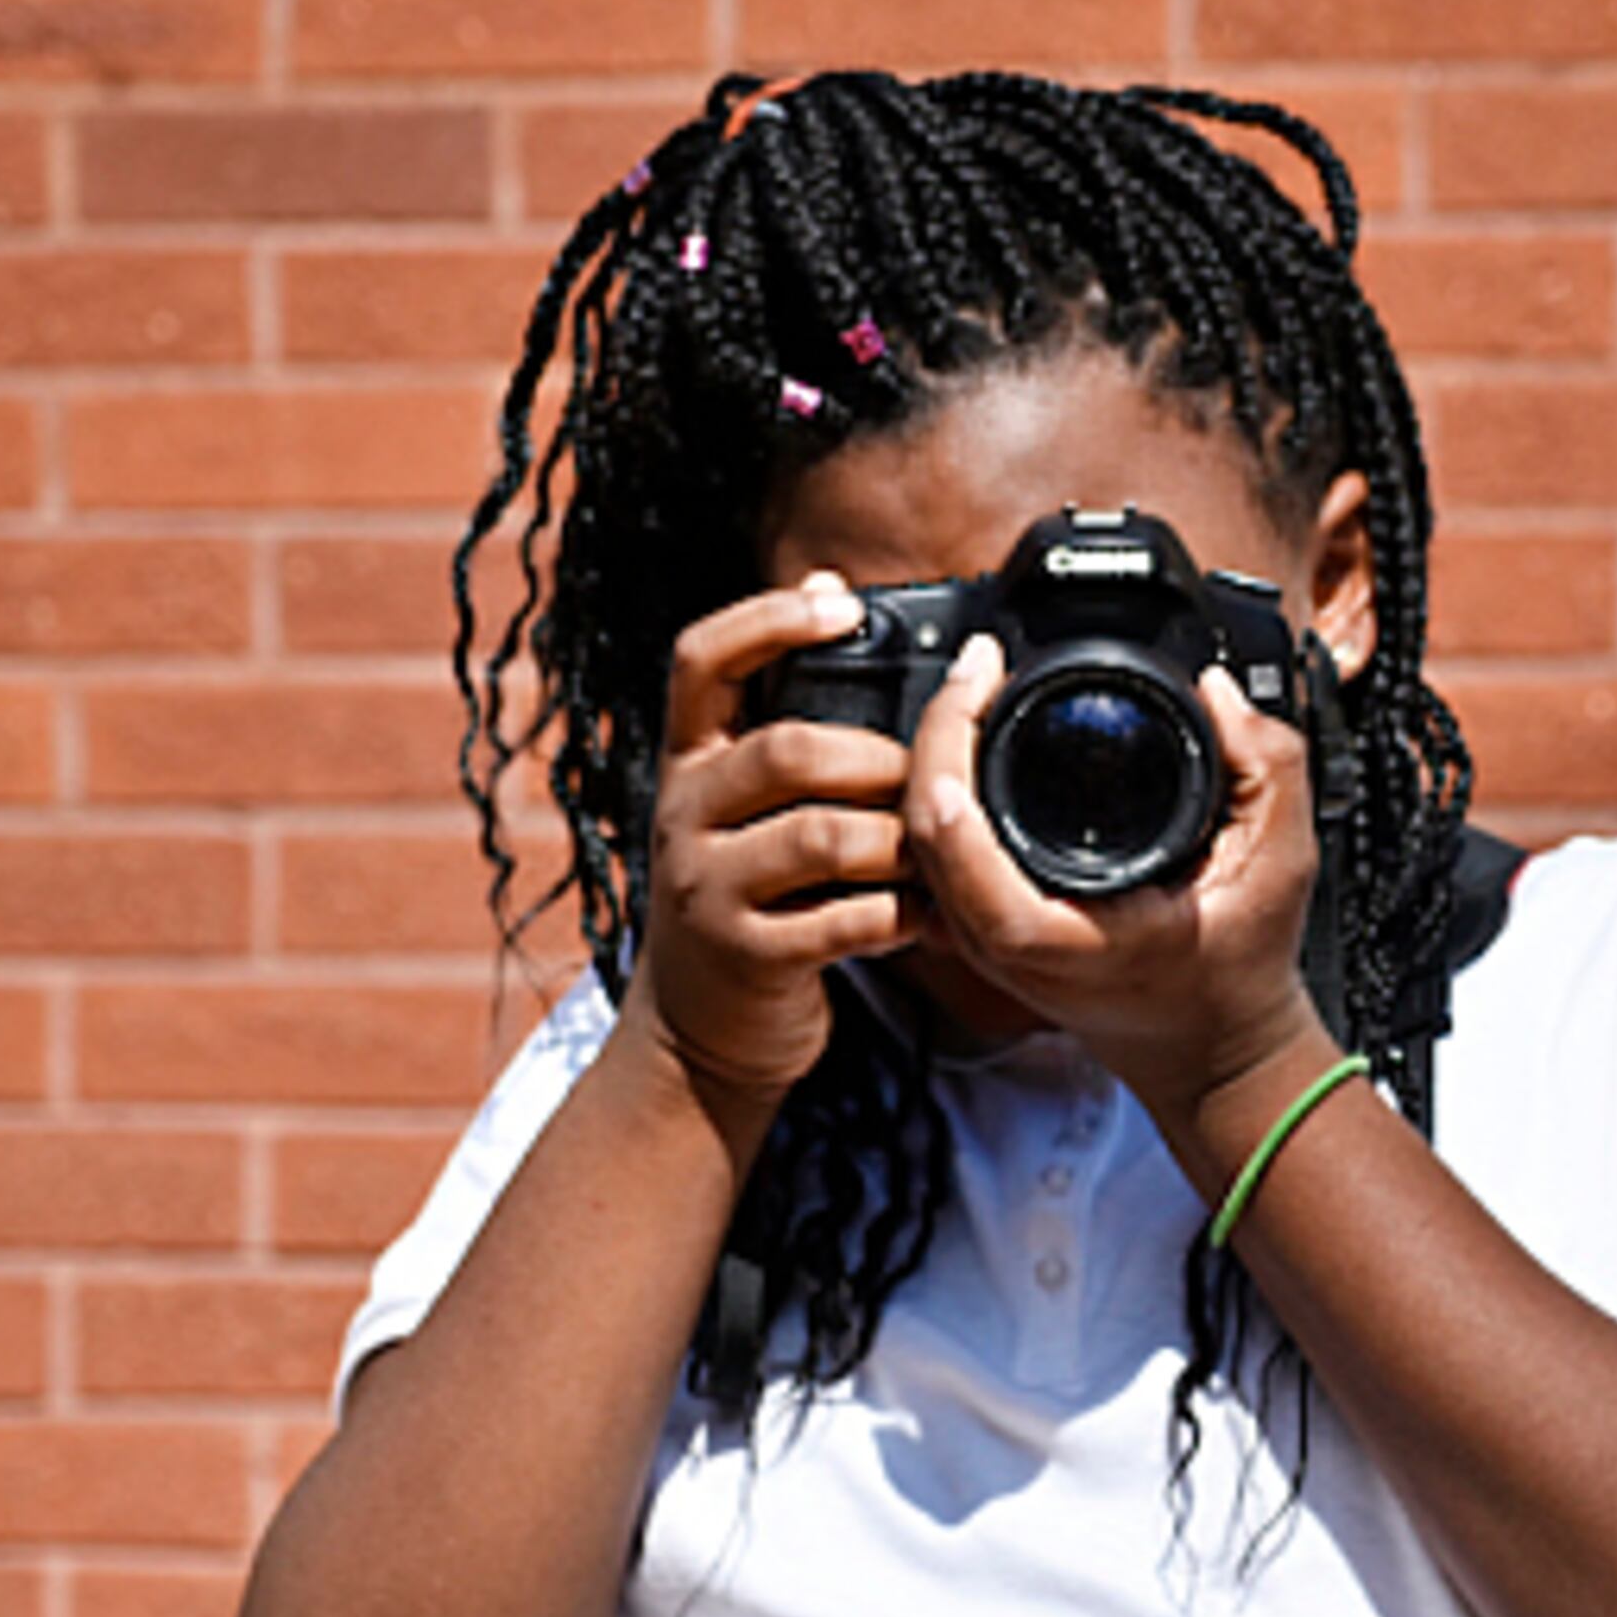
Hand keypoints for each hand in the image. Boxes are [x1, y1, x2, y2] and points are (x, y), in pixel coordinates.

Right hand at [623, 572, 923, 1145]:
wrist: (698, 1033)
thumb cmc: (749, 894)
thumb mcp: (742, 799)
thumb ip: (782, 710)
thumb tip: (830, 584)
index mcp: (688, 761)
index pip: (700, 660)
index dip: (768, 620)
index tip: (841, 609)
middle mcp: (683, 814)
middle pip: (787, 750)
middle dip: (877, 761)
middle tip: (924, 783)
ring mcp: (707, 888)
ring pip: (824, 835)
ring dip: (899, 842)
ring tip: (933, 856)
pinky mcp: (747, 956)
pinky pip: (845, 919)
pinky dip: (902, 915)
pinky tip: (924, 918)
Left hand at [901, 635, 1330, 1123]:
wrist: (1216, 1054)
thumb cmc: (1239, 972)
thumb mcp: (1279, 862)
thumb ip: (1265, 766)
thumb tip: (1219, 689)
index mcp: (1051, 932)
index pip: (951, 835)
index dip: (949, 738)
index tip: (983, 670)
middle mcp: (1000, 943)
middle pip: (917, 823)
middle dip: (936, 726)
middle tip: (979, 664)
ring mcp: (983, 944)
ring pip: (914, 840)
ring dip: (933, 757)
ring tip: (978, 691)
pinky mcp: (983, 934)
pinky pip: (934, 857)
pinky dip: (942, 795)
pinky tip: (975, 749)